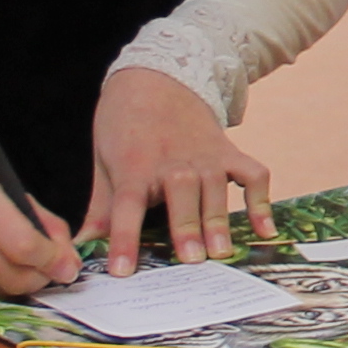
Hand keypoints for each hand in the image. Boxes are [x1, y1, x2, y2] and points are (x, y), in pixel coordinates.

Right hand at [0, 169, 78, 298]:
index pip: (26, 246)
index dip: (53, 261)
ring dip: (13, 282)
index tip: (67, 267)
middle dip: (40, 278)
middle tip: (45, 270)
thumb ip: (41, 222)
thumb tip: (69, 260)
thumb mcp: (1, 193)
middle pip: (15, 277)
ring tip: (8, 262)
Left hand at [90, 68, 277, 272]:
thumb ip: (100, 208)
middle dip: (186, 225)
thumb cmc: (124, 123)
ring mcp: (205, 154)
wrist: (157, 76)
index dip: (123, 238)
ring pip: (216, 186)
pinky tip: (264, 230)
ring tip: (222, 252)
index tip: (121, 270)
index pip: (126, 205)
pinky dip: (261, 202)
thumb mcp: (104, 160)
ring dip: (219, 219)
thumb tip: (82, 247)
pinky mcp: (229, 152)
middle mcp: (173, 159)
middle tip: (192, 260)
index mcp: (135, 164)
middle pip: (180, 191)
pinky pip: (253, 175)